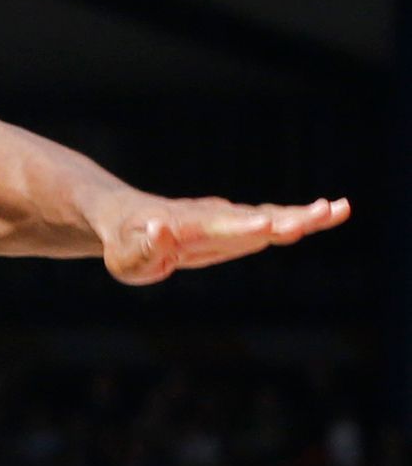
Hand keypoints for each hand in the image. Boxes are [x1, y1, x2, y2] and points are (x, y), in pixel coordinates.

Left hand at [99, 192, 350, 285]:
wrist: (129, 219)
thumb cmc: (125, 244)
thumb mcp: (125, 256)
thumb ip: (143, 248)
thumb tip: (159, 229)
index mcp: (185, 225)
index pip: (216, 227)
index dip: (240, 228)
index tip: (266, 225)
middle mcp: (212, 216)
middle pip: (252, 218)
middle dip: (285, 219)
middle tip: (320, 214)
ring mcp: (229, 218)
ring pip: (270, 215)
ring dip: (304, 214)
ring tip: (339, 209)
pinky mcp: (240, 224)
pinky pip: (274, 219)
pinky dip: (303, 217)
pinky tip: (336, 211)